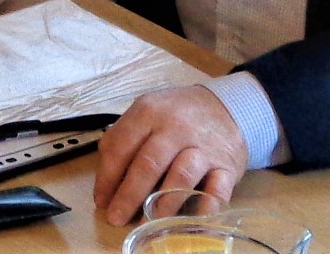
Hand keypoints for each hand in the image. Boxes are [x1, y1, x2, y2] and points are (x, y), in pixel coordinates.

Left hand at [93, 86, 248, 225]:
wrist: (227, 106)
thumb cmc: (177, 115)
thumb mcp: (146, 112)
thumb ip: (123, 138)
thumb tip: (106, 178)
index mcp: (149, 112)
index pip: (121, 146)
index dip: (107, 177)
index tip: (101, 200)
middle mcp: (176, 128)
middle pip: (148, 164)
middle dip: (129, 196)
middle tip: (116, 218)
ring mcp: (204, 148)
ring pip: (181, 178)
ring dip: (162, 204)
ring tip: (148, 222)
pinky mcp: (227, 167)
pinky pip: (216, 192)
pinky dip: (203, 210)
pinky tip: (188, 223)